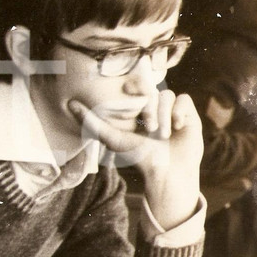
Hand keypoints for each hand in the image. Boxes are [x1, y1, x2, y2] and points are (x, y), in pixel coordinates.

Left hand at [69, 90, 202, 228]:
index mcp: (135, 108)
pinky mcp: (187, 114)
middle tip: (151, 129)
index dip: (135, 86)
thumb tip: (69, 103)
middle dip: (150, 109)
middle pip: (151, 90)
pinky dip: (179, 112)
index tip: (132, 97)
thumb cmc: (138, 156)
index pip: (135, 85)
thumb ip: (92, 122)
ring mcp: (170, 109)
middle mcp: (153, 106)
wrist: (166, 171)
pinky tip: (177, 127)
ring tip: (164, 134)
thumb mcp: (112, 138)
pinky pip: (183, 100)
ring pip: (167, 95)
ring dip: (164, 115)